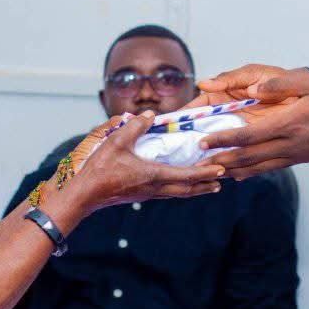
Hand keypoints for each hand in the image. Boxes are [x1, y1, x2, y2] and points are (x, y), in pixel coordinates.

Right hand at [40, 112, 225, 229]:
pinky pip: (168, 193)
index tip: (221, 169)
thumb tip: (149, 113)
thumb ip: (134, 126)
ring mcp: (148, 194)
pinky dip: (181, 189)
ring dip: (196, 188)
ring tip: (210, 185)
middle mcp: (154, 187)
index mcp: (153, 175)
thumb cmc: (100, 169)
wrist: (85, 194)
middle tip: (223, 178)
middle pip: (187, 189)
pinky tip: (181, 184)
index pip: (186, 175)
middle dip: (206, 183)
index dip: (205, 172)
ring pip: (179, 193)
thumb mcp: (116, 141)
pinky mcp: (141, 195)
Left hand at [197, 68, 308, 178]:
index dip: (224, 139)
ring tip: (214, 172)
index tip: (205, 140)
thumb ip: (282, 85)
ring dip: (234, 169)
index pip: (248, 136)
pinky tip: (241, 174)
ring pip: (258, 167)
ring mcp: (295, 154)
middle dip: (222, 159)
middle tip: (200, 162)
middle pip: (248, 157)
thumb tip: (254, 90)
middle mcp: (289, 143)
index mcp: (289, 124)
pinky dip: (252, 172)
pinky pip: (271, 168)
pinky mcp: (301, 158)